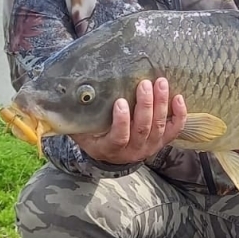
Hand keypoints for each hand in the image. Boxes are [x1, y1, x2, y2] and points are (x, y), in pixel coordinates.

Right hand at [72, 78, 187, 164]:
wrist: (110, 154)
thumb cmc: (93, 135)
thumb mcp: (80, 130)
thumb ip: (73, 117)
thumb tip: (59, 96)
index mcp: (110, 148)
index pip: (119, 138)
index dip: (122, 122)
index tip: (120, 102)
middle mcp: (132, 151)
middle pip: (143, 129)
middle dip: (145, 106)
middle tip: (144, 84)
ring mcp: (149, 147)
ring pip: (159, 127)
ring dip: (161, 104)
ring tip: (160, 83)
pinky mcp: (162, 141)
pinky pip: (174, 130)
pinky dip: (179, 115)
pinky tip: (178, 98)